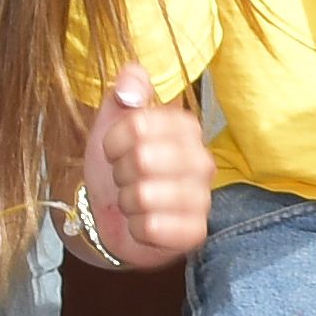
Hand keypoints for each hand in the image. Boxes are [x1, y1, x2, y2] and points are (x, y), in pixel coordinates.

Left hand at [71, 68, 214, 267]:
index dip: (114, 140)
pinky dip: (136, 227)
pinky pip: (151, 226)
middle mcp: (202, 160)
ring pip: (144, 195)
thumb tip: (131, 84)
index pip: (138, 124)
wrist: (112, 214)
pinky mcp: (196, 232)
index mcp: (186, 127)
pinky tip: (143, 223)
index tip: (115, 150)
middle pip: (142, 158)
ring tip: (134, 200)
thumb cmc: (119, 165)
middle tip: (125, 178)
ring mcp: (203, 198)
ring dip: (127, 201)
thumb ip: (125, 89)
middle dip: (121, 172)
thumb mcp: (113, 120)